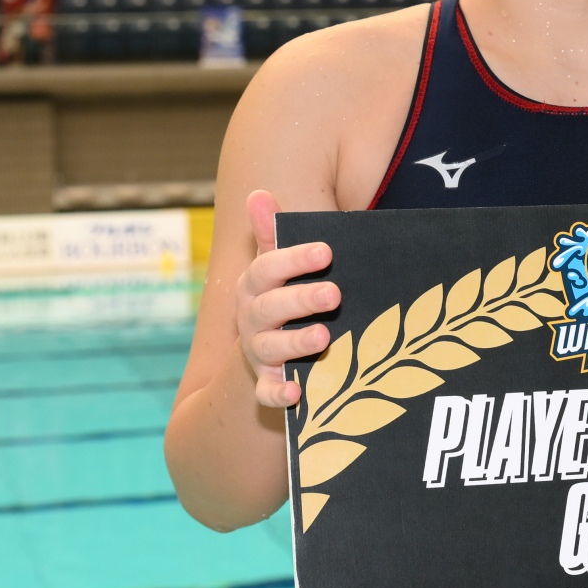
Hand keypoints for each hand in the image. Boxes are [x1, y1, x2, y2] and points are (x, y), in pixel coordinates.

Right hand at [232, 189, 336, 408]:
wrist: (263, 349)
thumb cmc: (281, 296)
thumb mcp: (276, 265)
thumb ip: (272, 234)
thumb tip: (257, 193)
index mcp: (255, 285)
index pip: (268, 268)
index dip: (295, 259)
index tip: (327, 251)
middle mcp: (252, 318)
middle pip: (271, 307)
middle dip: (301, 299)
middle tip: (335, 293)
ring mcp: (258, 352)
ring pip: (270, 348)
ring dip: (295, 343)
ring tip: (323, 338)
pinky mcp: (265, 383)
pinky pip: (266, 393)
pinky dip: (278, 395)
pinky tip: (297, 394)